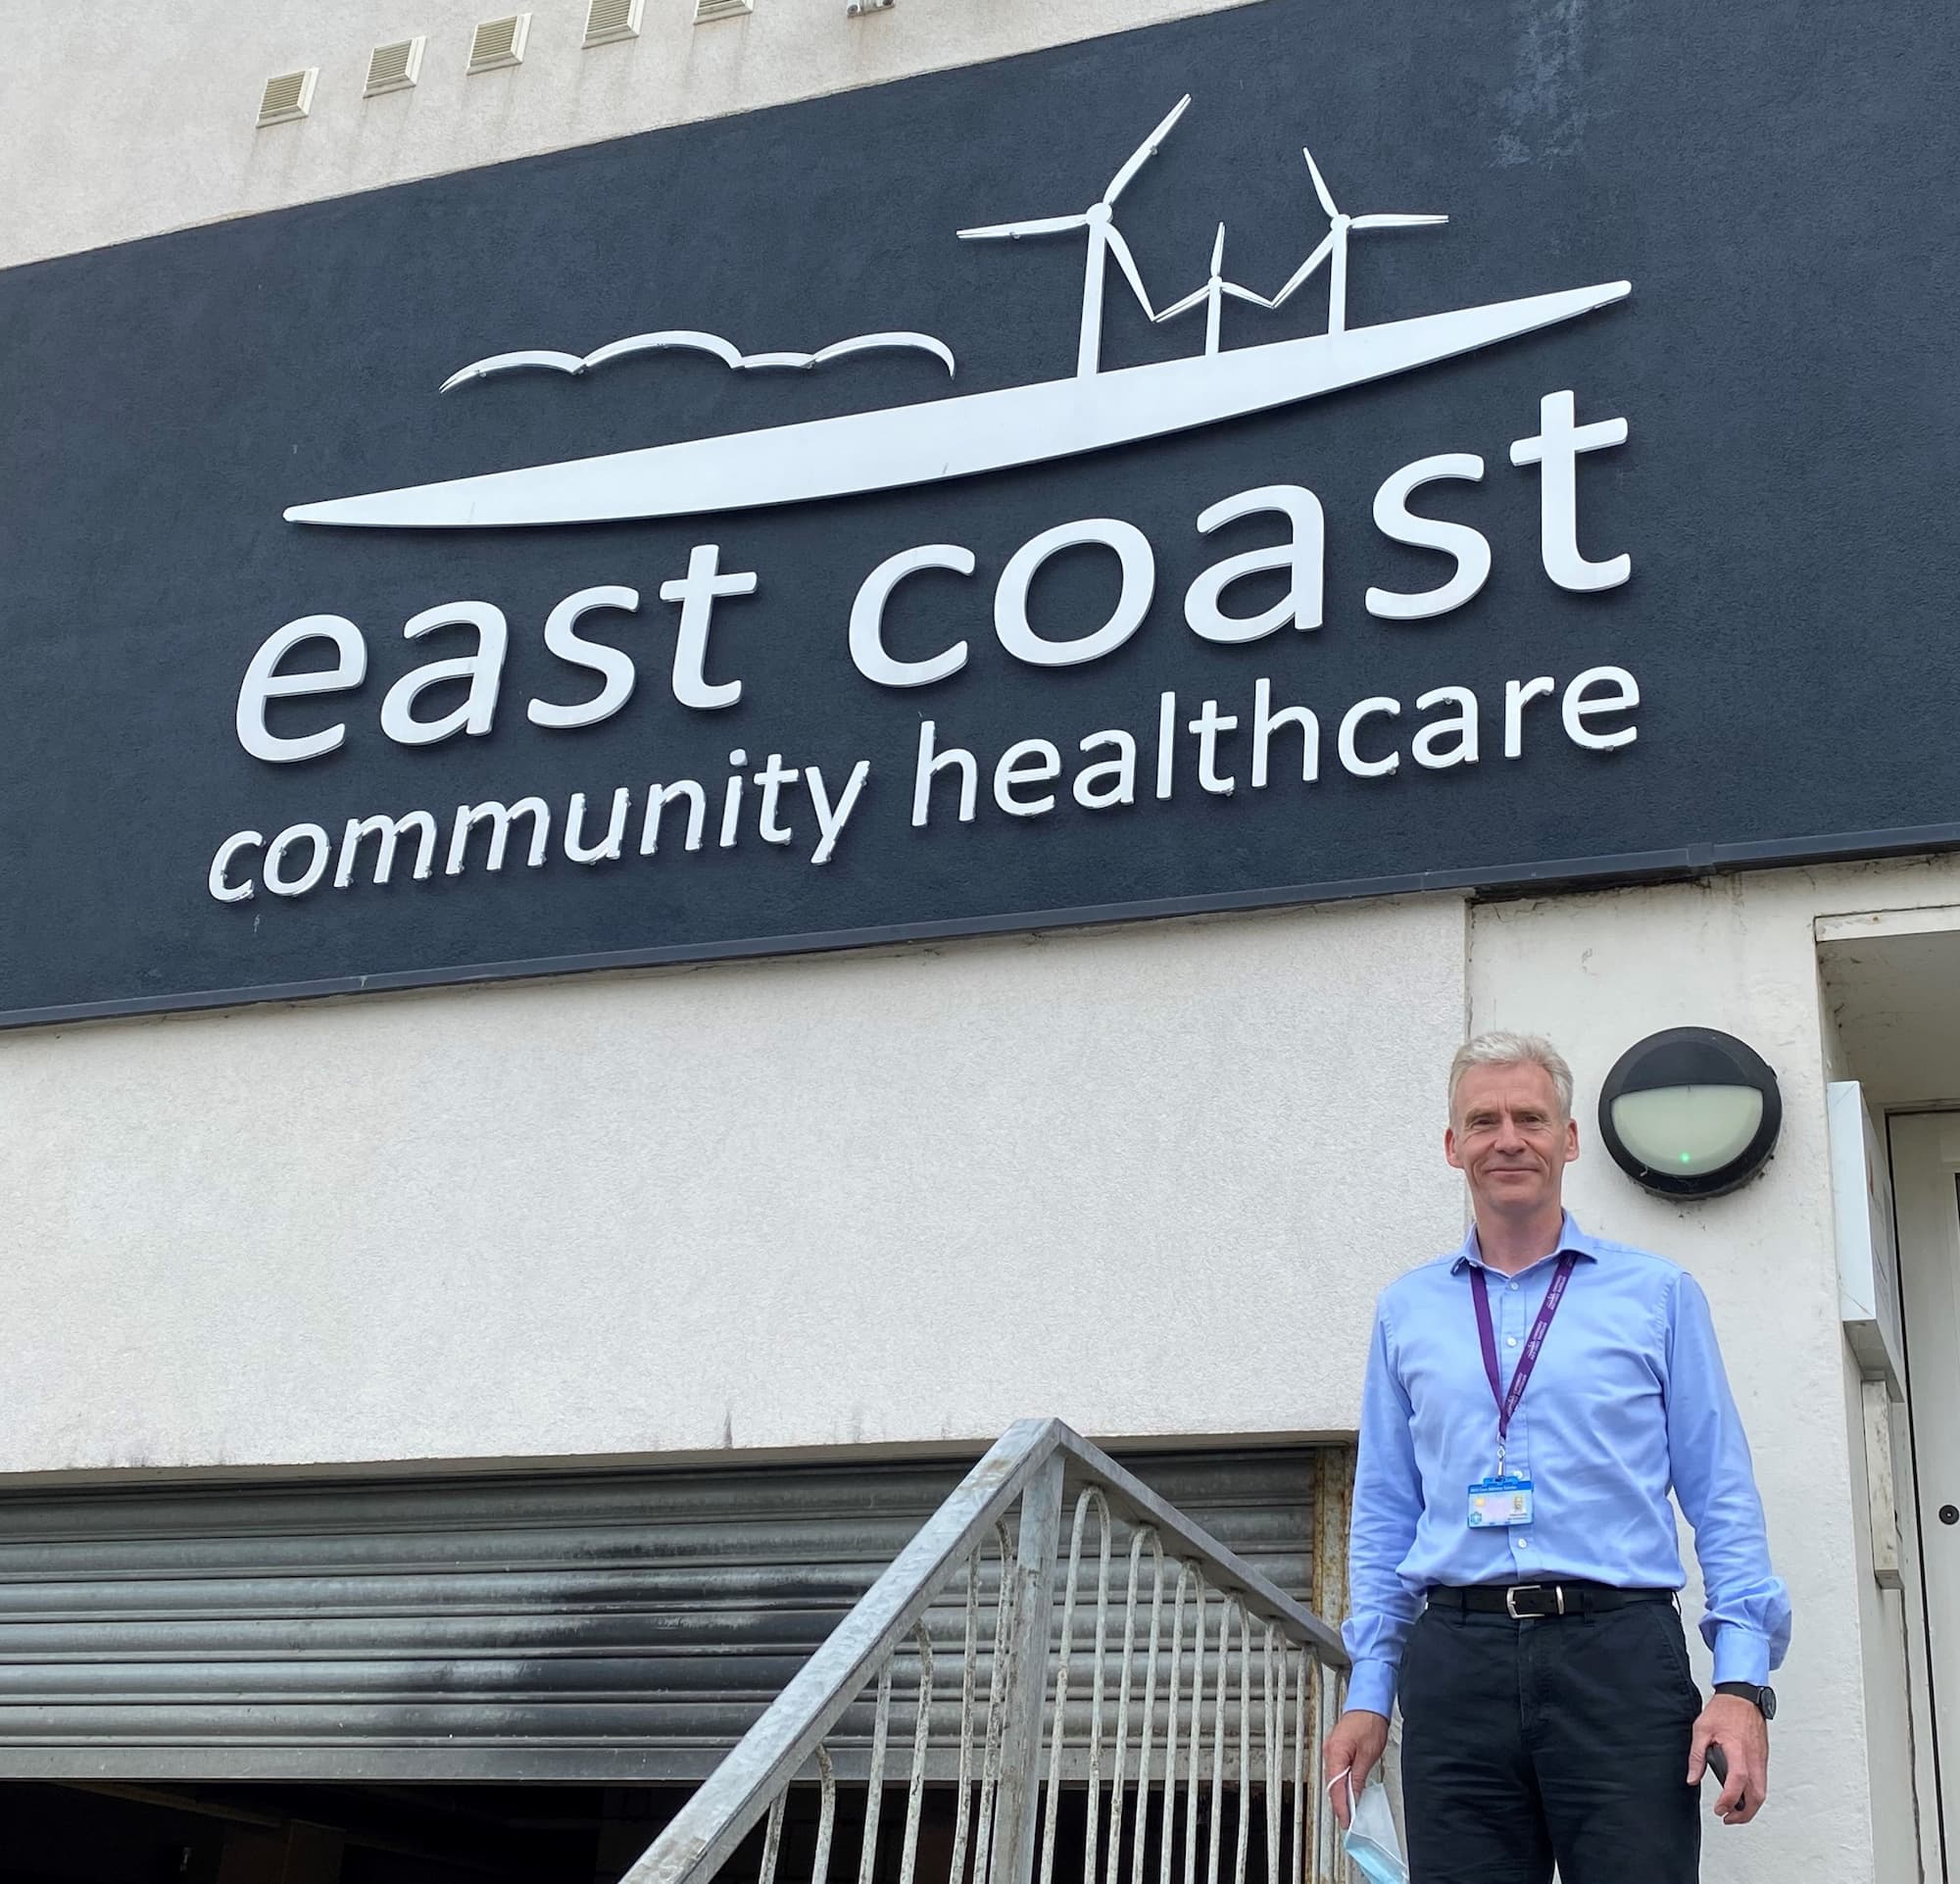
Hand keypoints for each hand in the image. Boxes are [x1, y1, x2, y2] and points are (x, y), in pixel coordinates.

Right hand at [1322, 1709, 1390, 1827]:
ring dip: (1339, 1793)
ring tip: (1348, 1810)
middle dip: (1339, 1803)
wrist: (1369, 1703)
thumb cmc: (1369, 1722)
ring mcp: (1331, 1748)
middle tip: (1347, 1820)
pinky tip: (1346, 1790)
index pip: (1335, 1787)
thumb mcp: (1368, 1755)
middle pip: (1331, 1784)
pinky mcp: (1336, 1747)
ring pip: (1332, 1778)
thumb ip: (1358, 1777)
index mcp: (1335, 1753)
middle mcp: (1329, 1751)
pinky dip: (1340, 1783)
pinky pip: (1335, 1770)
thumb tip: (1353, 1796)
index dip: (1341, 1807)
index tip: (1346, 1821)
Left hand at [1688, 1693, 1768, 1823]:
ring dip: (1751, 1806)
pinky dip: (1754, 1794)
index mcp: (1738, 1750)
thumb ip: (1696, 1756)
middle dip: (1745, 1813)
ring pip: (1762, 1791)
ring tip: (1733, 1811)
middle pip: (1757, 1795)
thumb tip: (1692, 1778)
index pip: (1738, 1782)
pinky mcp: (1763, 1758)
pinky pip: (1762, 1781)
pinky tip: (1741, 1795)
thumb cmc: (1724, 1709)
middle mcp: (1754, 1758)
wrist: (1742, 1695)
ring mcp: (1761, 1758)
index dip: (1729, 1800)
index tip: (1719, 1809)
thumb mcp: (1701, 1729)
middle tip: (1728, 1818)